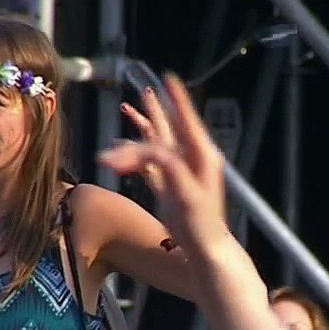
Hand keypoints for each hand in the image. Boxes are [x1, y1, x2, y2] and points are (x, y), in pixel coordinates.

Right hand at [98, 74, 228, 256]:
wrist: (204, 250)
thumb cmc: (201, 225)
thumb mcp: (187, 194)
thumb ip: (169, 168)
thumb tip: (149, 149)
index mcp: (202, 156)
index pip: (188, 122)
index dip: (178, 100)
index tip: (170, 79)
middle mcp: (191, 159)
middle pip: (168, 130)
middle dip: (153, 113)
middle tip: (143, 93)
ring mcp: (179, 172)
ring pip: (155, 144)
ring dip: (136, 136)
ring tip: (125, 116)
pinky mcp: (168, 185)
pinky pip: (149, 162)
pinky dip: (136, 153)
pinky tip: (125, 146)